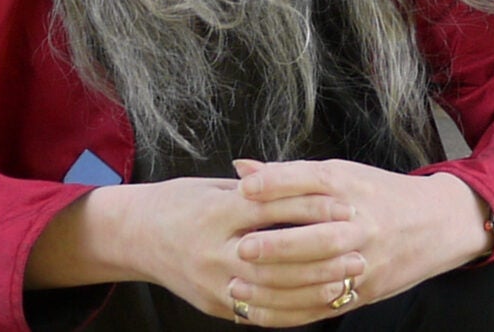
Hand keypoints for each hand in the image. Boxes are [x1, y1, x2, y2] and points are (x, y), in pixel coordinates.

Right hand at [27, 174, 361, 325]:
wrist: (136, 236)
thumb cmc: (179, 203)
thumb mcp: (213, 186)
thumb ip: (256, 188)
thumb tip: (305, 180)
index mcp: (214, 212)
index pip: (271, 208)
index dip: (311, 207)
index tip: (345, 206)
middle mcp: (212, 251)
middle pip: (277, 256)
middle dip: (321, 254)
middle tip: (358, 249)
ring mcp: (213, 284)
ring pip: (272, 291)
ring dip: (315, 287)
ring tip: (348, 278)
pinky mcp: (215, 305)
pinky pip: (260, 314)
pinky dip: (294, 310)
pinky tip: (320, 302)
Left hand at [226, 159, 493, 325]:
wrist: (436, 223)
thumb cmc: (377, 194)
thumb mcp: (341, 173)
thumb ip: (290, 174)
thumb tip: (241, 170)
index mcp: (351, 186)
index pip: (313, 180)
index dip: (278, 183)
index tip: (243, 189)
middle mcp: (361, 223)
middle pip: (319, 235)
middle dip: (280, 244)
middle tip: (243, 247)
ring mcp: (365, 261)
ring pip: (320, 278)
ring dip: (277, 285)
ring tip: (239, 284)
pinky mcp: (365, 291)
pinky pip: (323, 306)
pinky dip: (287, 312)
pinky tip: (257, 309)